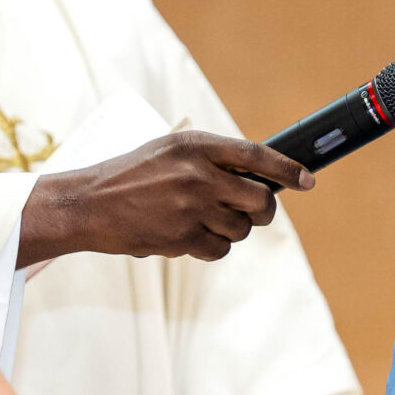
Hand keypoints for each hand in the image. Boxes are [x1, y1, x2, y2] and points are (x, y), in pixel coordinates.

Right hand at [20, 133, 310, 264]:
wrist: (86, 205)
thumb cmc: (128, 177)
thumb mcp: (167, 151)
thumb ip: (208, 158)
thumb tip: (255, 177)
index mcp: (196, 145)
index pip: (256, 155)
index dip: (287, 169)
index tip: (308, 180)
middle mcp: (199, 173)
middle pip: (260, 200)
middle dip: (263, 212)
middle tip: (253, 213)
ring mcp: (192, 206)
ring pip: (241, 229)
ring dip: (230, 231)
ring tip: (201, 222)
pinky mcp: (183, 236)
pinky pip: (219, 249)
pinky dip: (210, 248)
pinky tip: (188, 237)